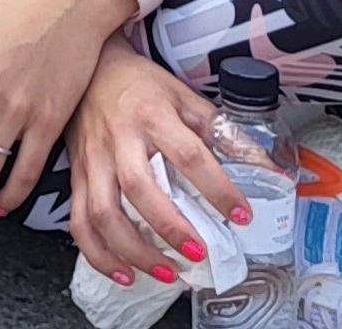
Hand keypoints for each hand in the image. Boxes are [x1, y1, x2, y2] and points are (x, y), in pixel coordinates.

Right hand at [64, 45, 247, 290]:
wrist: (92, 68)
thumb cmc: (142, 85)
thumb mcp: (184, 97)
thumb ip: (221, 132)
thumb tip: (264, 167)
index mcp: (153, 116)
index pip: (189, 155)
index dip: (217, 188)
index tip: (241, 215)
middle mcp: (120, 139)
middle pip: (139, 189)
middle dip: (169, 227)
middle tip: (199, 253)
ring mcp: (94, 160)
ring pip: (103, 213)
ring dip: (134, 250)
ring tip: (166, 273)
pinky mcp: (77, 176)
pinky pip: (80, 222)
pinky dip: (99, 254)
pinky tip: (124, 272)